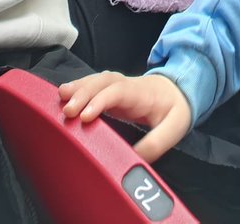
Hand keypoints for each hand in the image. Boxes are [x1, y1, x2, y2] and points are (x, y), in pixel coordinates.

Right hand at [59, 72, 191, 163]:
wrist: (179, 90)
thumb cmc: (176, 109)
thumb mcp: (175, 128)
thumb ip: (156, 143)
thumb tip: (133, 158)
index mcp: (141, 93)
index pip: (118, 92)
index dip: (100, 101)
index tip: (85, 117)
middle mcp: (127, 85)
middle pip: (103, 82)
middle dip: (83, 93)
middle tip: (67, 111)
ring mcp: (118, 86)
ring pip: (96, 80)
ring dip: (78, 88)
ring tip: (60, 98)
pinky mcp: (112, 91)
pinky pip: (94, 85)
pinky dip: (78, 88)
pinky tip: (64, 95)